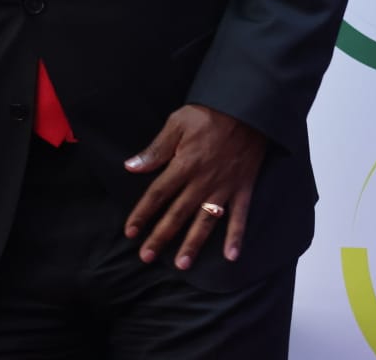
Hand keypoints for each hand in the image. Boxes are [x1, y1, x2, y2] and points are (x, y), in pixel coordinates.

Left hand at [123, 104, 266, 269]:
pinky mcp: (243, 188)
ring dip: (193, 244)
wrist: (246, 110)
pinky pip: (240, 217)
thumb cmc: (207, 115)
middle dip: (161, 236)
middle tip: (146, 256)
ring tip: (182, 264)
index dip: (142, 214)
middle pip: (178, 214)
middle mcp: (203, 182)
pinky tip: (231, 257)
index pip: (157, 194)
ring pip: (206, 222)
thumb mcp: (176, 124)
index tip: (130, 231)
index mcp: (184, 165)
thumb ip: (156, 149)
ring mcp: (224, 188)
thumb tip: (131, 166)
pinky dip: (236, 237)